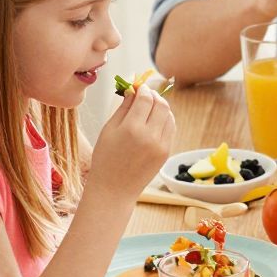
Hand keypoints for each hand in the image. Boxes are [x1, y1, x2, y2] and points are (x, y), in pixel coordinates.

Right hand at [87, 84, 175, 203]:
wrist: (114, 189)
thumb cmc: (105, 158)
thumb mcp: (108, 130)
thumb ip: (123, 108)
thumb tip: (132, 89)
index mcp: (132, 128)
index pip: (145, 99)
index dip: (143, 89)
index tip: (138, 87)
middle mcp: (150, 136)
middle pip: (161, 104)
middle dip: (154, 95)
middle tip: (146, 94)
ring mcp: (161, 145)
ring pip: (169, 115)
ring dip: (161, 107)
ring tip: (149, 107)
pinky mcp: (166, 152)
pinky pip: (171, 128)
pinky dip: (165, 120)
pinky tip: (155, 120)